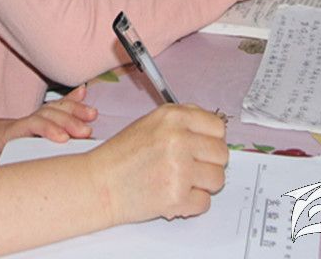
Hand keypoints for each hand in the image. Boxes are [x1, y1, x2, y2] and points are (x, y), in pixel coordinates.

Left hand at [0, 85, 97, 168]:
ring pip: (51, 110)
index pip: (25, 126)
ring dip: (72, 111)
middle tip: (86, 132)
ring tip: (92, 115)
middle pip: (44, 115)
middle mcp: (17, 124)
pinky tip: (83, 93)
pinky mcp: (32, 123)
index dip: (45, 128)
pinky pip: (53, 109)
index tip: (62, 138)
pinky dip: (69, 101)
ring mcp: (26, 122)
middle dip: (66, 121)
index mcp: (1, 135)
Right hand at [89, 104, 227, 223]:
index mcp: (172, 117)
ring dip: (202, 184)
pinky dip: (191, 203)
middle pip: (221, 154)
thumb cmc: (122, 155)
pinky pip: (205, 202)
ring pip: (217, 179)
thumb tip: (213, 129)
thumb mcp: (151, 123)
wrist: (99, 184)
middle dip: (208, 163)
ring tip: (178, 181)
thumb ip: (183, 121)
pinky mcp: (177, 197)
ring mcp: (179, 169)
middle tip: (189, 167)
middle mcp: (178, 139)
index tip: (202, 146)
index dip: (211, 139)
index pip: (218, 127)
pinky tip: (172, 194)